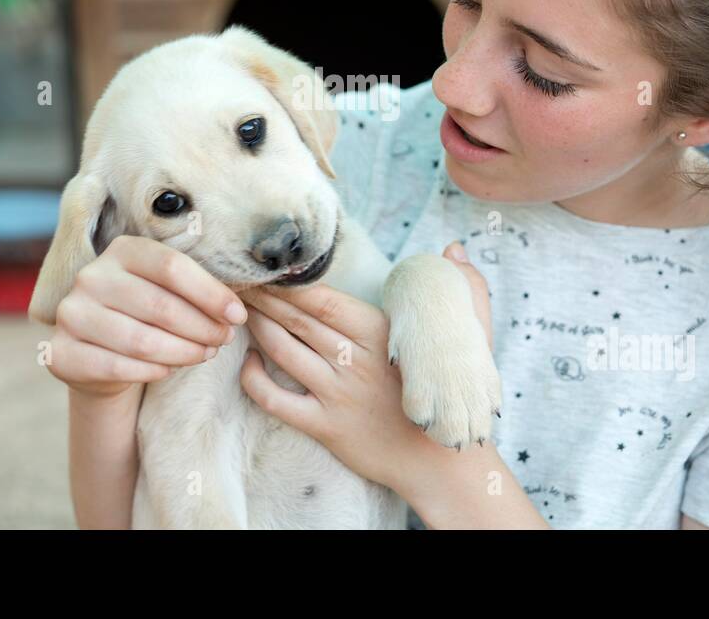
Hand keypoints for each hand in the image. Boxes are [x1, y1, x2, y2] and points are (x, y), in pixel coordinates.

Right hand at [46, 235, 245, 397]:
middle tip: (223, 340)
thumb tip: (235, 311)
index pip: (172, 266)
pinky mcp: (62, 351)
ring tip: (205, 354)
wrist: (101, 353)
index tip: (238, 315)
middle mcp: (91, 276)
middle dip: (202, 327)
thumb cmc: (147, 315)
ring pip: (141, 340)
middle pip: (160, 305)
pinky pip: (117, 366)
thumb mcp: (167, 290)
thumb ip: (196, 289)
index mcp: (121, 250)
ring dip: (183, 352)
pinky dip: (151, 370)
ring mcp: (71, 313)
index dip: (210, 293)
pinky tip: (170, 370)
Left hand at [238, 241, 491, 491]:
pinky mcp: (324, 426)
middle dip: (263, 297)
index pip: (321, 297)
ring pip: (282, 350)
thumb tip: (454, 248)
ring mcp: (337, 394)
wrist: (442, 460)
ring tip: (242, 313)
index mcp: (381, 332)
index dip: (287, 282)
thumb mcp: (467, 335)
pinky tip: (250, 362)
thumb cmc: (449, 392)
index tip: (267, 269)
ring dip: (257, 328)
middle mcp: (355, 360)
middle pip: (296, 318)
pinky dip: (254, 379)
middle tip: (240, 282)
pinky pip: (275, 400)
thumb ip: (465, 286)